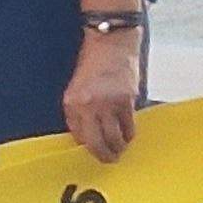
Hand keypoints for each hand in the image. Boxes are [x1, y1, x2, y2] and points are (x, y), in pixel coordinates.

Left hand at [64, 33, 143, 160]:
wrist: (111, 43)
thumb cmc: (92, 64)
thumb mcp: (76, 87)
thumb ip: (79, 110)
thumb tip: (86, 134)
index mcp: (72, 103)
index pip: (78, 135)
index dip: (87, 146)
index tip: (93, 152)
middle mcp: (88, 106)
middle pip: (96, 142)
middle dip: (103, 155)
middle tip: (109, 160)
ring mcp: (108, 104)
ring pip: (115, 137)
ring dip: (118, 147)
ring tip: (120, 150)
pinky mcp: (126, 101)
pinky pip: (128, 126)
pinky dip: (129, 133)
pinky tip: (128, 135)